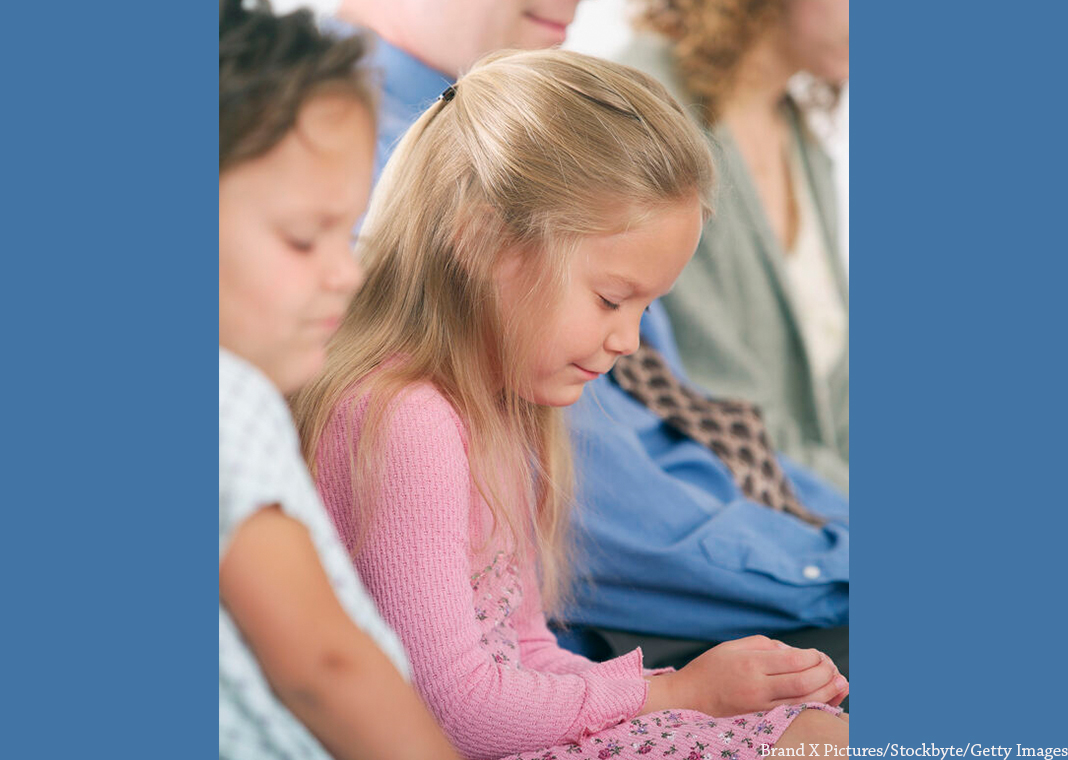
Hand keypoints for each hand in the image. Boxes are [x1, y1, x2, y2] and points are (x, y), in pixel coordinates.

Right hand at [642, 635, 847, 716]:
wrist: (686, 700)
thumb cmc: (709, 670)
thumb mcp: (732, 647)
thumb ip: (765, 644)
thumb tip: (794, 651)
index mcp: (751, 663)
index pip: (796, 660)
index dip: (815, 657)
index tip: (819, 655)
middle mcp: (757, 686)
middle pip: (805, 682)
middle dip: (826, 674)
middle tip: (834, 668)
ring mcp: (759, 708)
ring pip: (804, 702)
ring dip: (828, 693)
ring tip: (841, 683)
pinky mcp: (760, 722)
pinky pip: (794, 716)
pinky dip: (815, 708)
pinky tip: (826, 701)